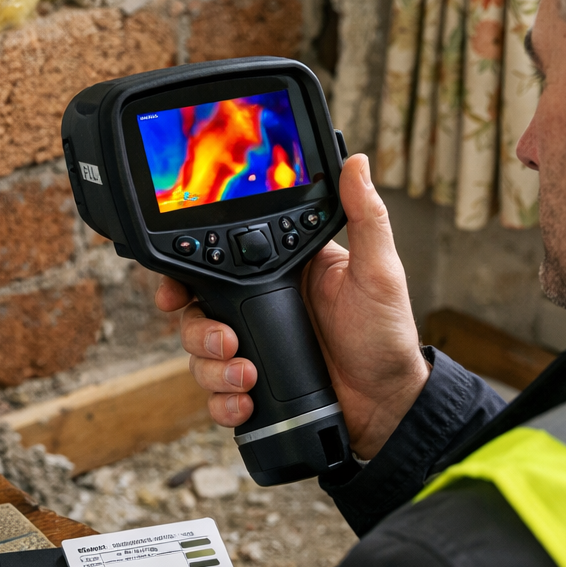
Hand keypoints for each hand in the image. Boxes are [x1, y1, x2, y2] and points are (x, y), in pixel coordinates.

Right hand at [155, 154, 428, 458]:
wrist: (388, 403)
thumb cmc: (387, 335)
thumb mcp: (379, 272)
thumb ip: (366, 218)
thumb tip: (357, 162)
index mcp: (282, 271)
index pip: (221, 262)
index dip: (188, 274)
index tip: (177, 288)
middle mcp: (261, 305)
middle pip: (198, 310)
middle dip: (198, 330)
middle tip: (225, 341)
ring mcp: (255, 346)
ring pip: (200, 353)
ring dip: (213, 368)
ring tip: (246, 375)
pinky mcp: (253, 385)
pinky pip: (216, 393)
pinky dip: (222, 400)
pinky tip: (244, 401)